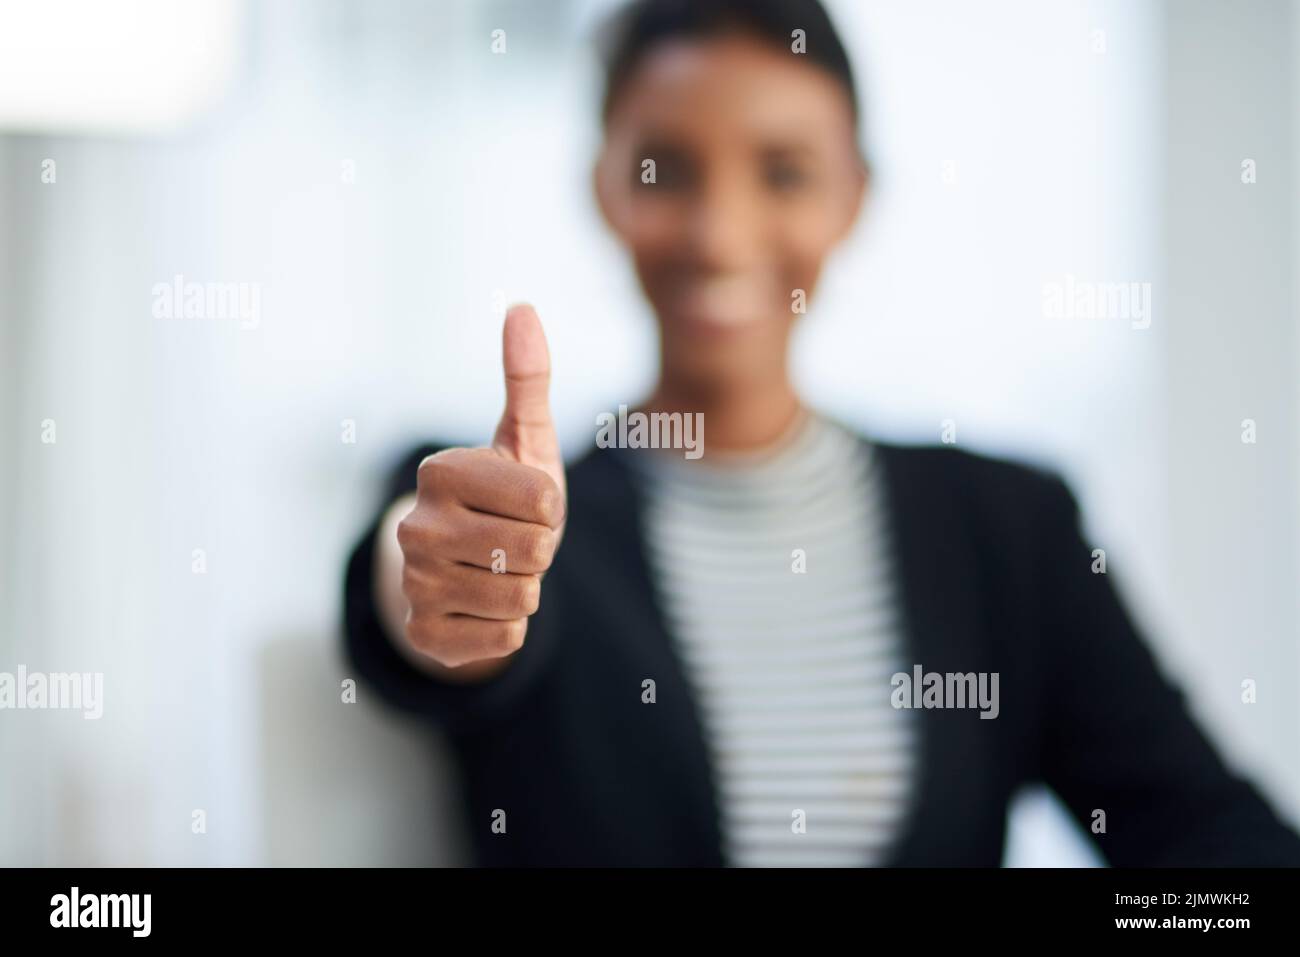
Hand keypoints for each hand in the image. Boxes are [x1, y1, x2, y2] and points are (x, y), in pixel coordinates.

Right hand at [391, 304, 566, 669]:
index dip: (551, 507)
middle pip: (534, 551)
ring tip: (499, 569)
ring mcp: (413, 583)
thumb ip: (527, 377)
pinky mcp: (423, 634)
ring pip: (522, 598)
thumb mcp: (525, 438)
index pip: (545, 499)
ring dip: (526, 588)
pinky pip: (503, 639)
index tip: (525, 502)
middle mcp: (417, 525)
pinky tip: (482, 605)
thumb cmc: (508, 495)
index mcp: (442, 470)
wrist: (468, 565)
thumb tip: (523, 307)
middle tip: (512, 538)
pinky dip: (507, 627)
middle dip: (541, 549)